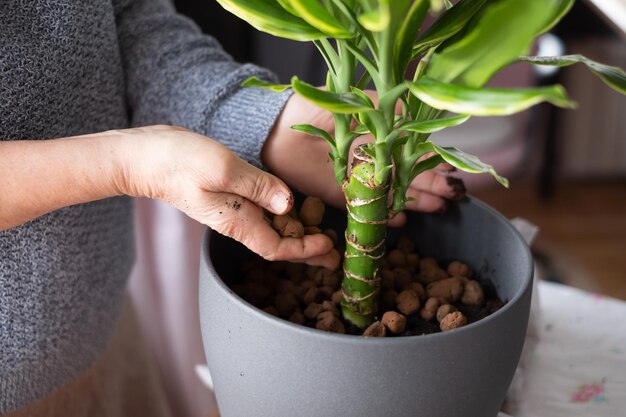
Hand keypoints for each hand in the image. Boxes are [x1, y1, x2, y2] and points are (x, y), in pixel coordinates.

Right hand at [118, 125, 339, 268]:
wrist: (145, 157)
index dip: (305, 251)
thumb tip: (289, 203)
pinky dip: (282, 213)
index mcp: (237, 222)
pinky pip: (263, 211)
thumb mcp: (223, 169)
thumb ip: (258, 187)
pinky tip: (293, 207)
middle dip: (308, 251)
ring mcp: (233, 209)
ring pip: (272, 228)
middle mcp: (237, 221)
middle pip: (278, 244)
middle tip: (335, 252)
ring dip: (298, 232)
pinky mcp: (229, 196)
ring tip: (322, 232)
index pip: (277, 248)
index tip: (329, 247)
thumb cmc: (179, 162)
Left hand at [262, 94, 465, 225]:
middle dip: (432, 185)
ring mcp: (359, 179)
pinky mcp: (342, 195)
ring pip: (395, 193)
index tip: (450, 167)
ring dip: (417, 200)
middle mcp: (371, 159)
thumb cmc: (313, 109)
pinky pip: (369, 208)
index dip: (430, 160)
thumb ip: (383, 108)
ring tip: (440, 208)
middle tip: (454, 196)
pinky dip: (386, 214)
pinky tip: (404, 219)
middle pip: (408, 175)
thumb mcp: (353, 102)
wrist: (278, 132)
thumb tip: (413, 112)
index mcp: (376, 136)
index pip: (410, 151)